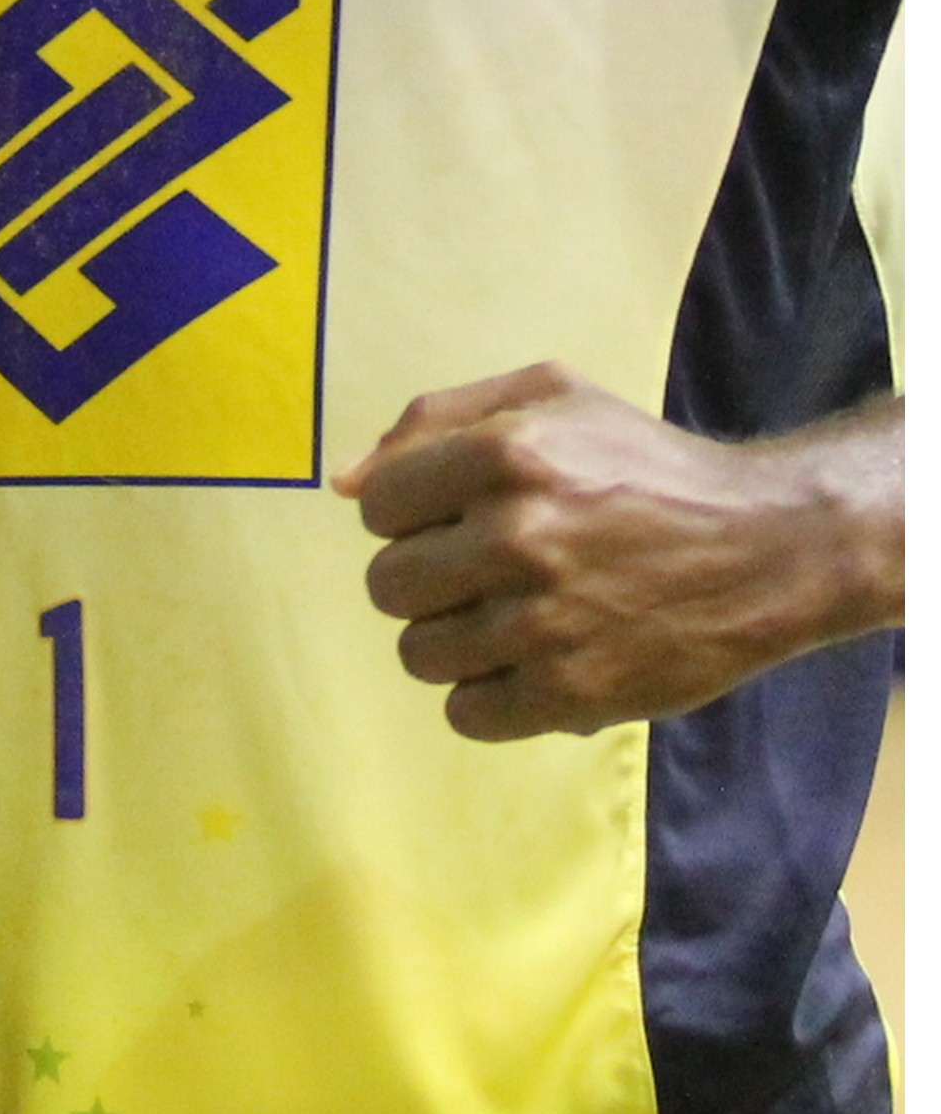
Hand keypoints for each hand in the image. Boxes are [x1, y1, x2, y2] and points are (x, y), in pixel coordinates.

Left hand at [341, 365, 882, 736]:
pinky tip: (531, 665)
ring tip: (514, 618)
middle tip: (488, 572)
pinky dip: (489, 698)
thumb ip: (432, 421)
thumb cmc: (645, 466)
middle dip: (427, 579)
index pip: (378, 506)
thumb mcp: (548, 398)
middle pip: (388, 586)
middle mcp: (518, 536)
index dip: (412, 514)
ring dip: (455, 640)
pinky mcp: (574, 694)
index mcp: (506, 454)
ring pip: (419, 654)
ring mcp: (545, 622)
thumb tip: (343, 483)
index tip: (460, 518)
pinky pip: (466, 715)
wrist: (771, 547)